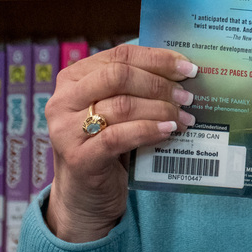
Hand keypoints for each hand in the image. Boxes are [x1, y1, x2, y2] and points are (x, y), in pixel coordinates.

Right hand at [43, 45, 197, 241]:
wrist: (84, 196)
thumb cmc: (106, 145)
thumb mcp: (115, 110)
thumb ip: (135, 88)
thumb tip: (182, 71)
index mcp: (73, 78)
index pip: (120, 55)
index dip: (158, 59)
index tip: (188, 68)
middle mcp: (63, 100)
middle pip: (119, 76)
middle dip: (159, 84)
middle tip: (187, 97)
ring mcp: (66, 130)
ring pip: (122, 105)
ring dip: (161, 110)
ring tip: (184, 118)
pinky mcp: (79, 158)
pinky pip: (119, 136)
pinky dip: (149, 130)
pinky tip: (169, 131)